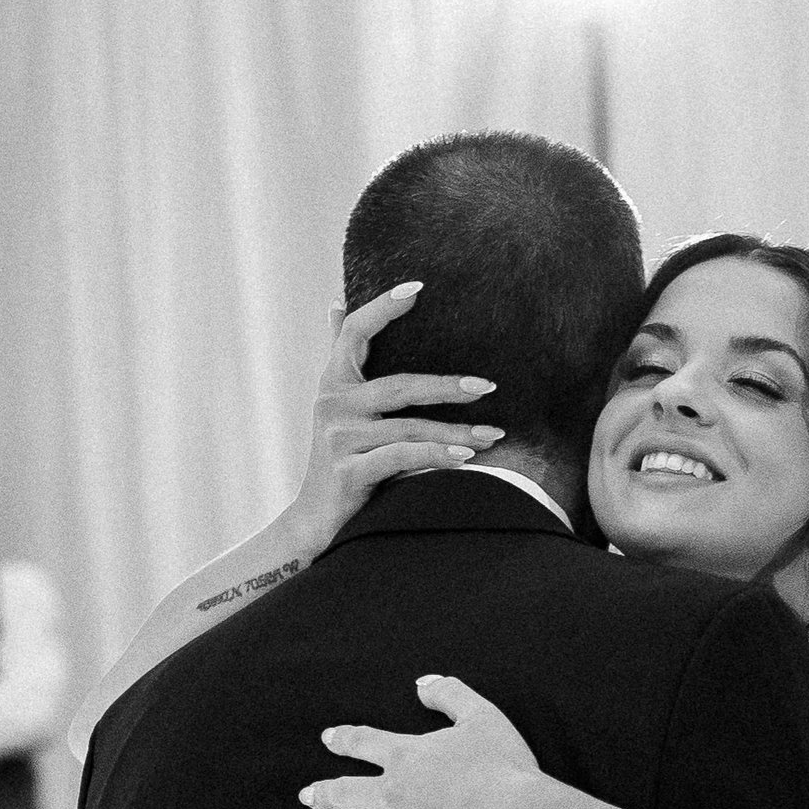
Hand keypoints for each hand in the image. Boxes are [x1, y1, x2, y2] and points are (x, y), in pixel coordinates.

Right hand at [283, 283, 508, 557]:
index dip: (383, 307)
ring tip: (493, 436)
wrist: (315, 520)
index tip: (418, 288)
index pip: (354, 331)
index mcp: (333, 382)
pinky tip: (467, 459)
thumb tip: (335, 301)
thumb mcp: (338, 404)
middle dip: (447, 386)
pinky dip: (436, 457)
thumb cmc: (340, 458)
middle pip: (399, 385)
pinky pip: (402, 457)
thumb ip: (341, 356)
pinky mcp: (349, 471)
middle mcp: (333, 404)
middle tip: (489, 386)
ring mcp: (339, 438)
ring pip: (408, 427)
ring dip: (456, 432)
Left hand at [301, 674, 543, 808]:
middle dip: (323, 795)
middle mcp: (391, 794)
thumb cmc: (503, 767)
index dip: (344, 740)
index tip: (328, 740)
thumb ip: (449, 694)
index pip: (364, 743)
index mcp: (404, 756)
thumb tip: (421, 684)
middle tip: (306, 797)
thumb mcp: (480, 715)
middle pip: (346, 792)